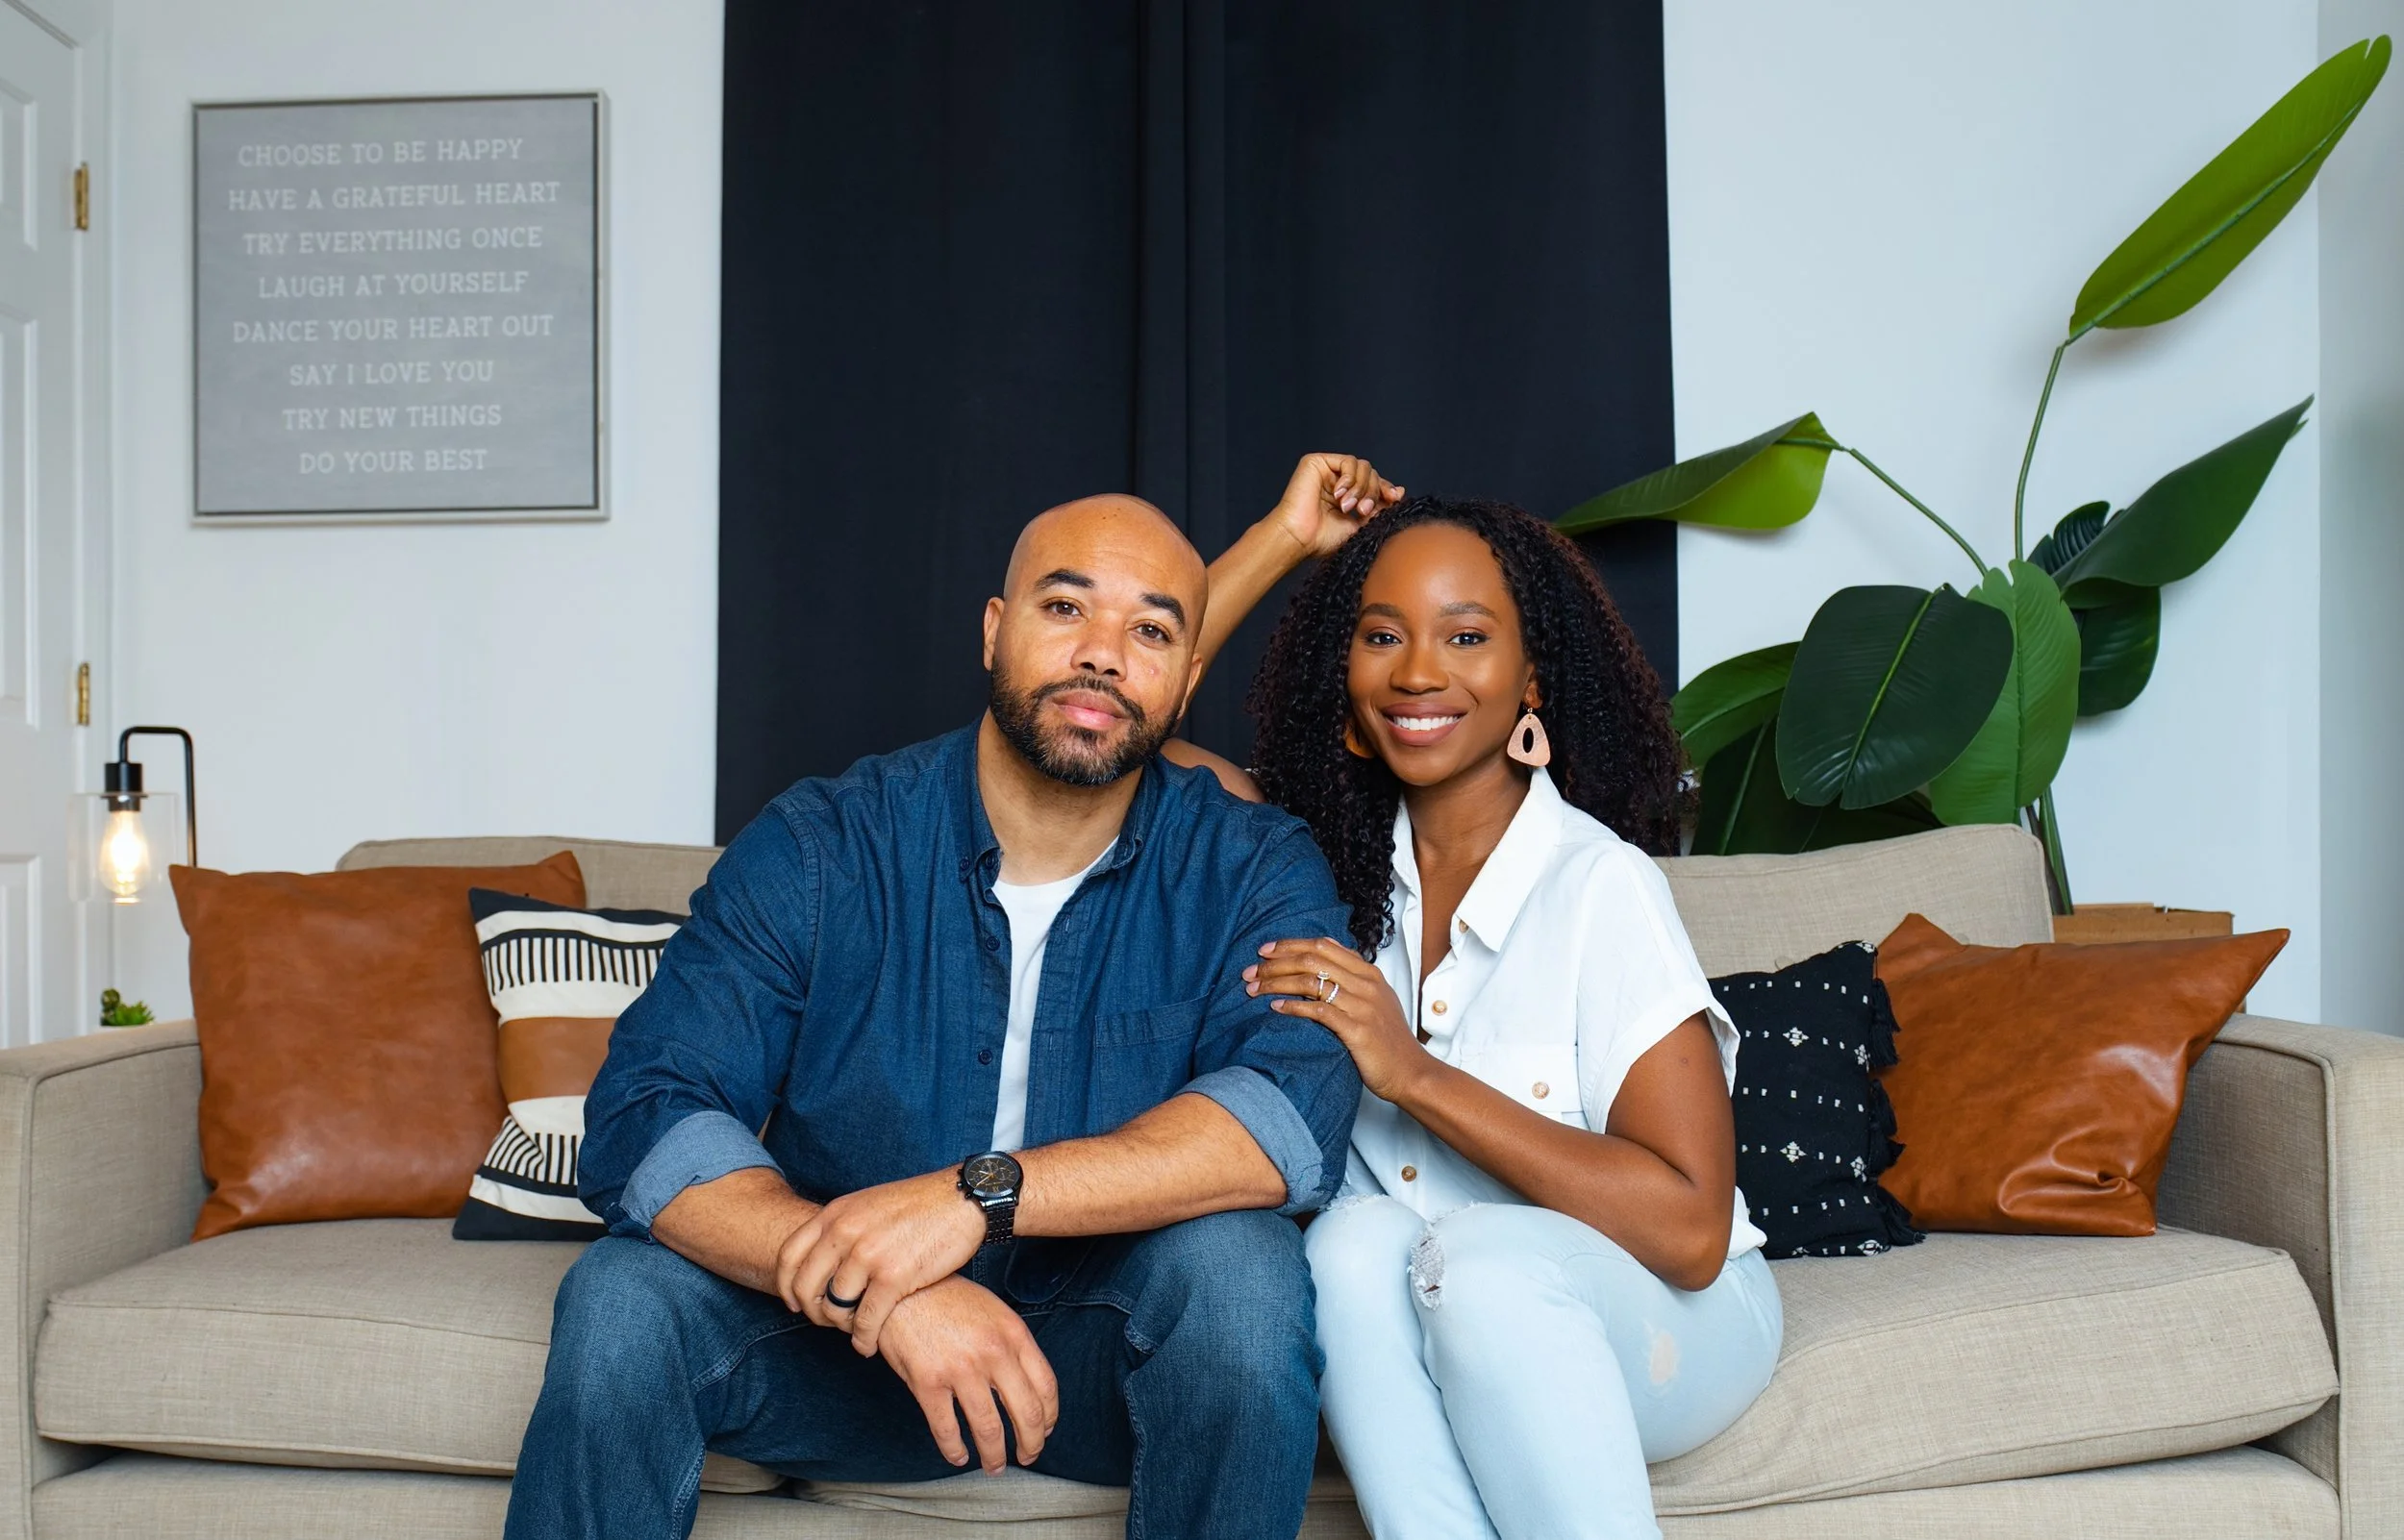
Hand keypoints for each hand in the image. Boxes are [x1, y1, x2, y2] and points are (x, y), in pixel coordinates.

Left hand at [777, 1168, 985, 1355]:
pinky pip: (867, 1321)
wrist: (963, 1198)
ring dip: (842, 1328)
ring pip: (835, 1308)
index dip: (787, 1286)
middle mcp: (845, 1233)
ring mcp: (868, 1255)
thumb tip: (822, 1257)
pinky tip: (868, 1345)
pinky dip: (864, 1339)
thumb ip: (842, 1227)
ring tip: (853, 1332)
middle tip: (827, 1323)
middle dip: (813, 1313)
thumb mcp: (868, 1204)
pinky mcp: (895, 1277)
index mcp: (836, 1213)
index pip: (789, 1256)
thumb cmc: (919, 1204)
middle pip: (806, 1287)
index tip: (796, 1303)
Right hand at [877, 1275, 1059, 1473]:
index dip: (1048, 1417)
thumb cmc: (948, 1299)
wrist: (900, 1289)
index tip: (1044, 1431)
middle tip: (1027, 1457)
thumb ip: (1013, 1346)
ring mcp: (960, 1368)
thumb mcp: (993, 1311)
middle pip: (1025, 1412)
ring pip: (988, 1428)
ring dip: (994, 1455)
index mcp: (1013, 1333)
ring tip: (994, 1466)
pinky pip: (946, 1429)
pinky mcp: (927, 1382)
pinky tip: (958, 1456)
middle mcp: (992, 1352)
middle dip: (1030, 1443)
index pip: (1046, 1386)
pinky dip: (954, 1450)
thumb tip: (1028, 1390)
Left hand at [1245, 937, 1426, 1100]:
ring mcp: (1362, 1005)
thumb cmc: (1388, 1039)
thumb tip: (1323, 953)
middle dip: (1275, 963)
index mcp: (1369, 972)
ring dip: (1276, 983)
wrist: (1411, 1072)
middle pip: (1312, 959)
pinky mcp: (1357, 1029)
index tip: (1264, 951)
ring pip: (1311, 981)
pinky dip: (1292, 1007)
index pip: (1322, 945)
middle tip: (1250, 972)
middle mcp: (1366, 983)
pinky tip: (1275, 1008)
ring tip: (1254, 989)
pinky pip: (1318, 1011)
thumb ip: (1352, 975)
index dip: (1289, 945)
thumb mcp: (1375, 998)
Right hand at [1266, 453, 1404, 559]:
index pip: (1374, 485)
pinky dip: (1349, 478)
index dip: (1386, 489)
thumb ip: (1379, 509)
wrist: (1300, 538)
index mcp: (1348, 496)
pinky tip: (1339, 494)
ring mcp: (1328, 471)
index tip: (1395, 498)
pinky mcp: (1317, 462)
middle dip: (1372, 492)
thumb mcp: (1361, 525)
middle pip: (1371, 474)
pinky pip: (1347, 461)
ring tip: (1348, 507)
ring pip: (1363, 467)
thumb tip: (1399, 492)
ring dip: (1361, 488)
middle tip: (1363, 511)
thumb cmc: (1323, 538)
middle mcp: (1338, 482)